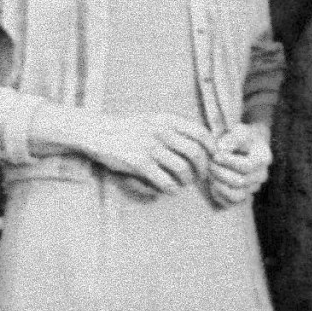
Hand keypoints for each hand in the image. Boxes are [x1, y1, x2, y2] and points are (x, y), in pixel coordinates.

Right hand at [70, 110, 214, 197]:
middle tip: (201, 176)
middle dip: (203, 168)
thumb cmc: (129, 129)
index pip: (201, 134)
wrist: (97, 132)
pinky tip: (171, 190)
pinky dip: (172, 188)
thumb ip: (175, 128)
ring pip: (182, 169)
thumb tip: (203, 142)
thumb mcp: (154, 120)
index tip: (214, 159)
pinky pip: (164, 180)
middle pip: (196, 154)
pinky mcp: (138, 162)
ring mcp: (150, 147)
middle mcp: (161, 131)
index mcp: (167, 120)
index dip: (212, 149)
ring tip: (184, 183)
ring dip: (187, 180)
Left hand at [205, 123, 271, 206]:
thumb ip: (232, 138)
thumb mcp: (239, 131)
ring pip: (238, 195)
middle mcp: (261, 176)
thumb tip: (221, 148)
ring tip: (210, 174)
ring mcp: (253, 187)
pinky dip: (219, 195)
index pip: (247, 166)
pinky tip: (212, 183)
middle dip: (221, 173)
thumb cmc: (241, 136)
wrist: (246, 145)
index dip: (229, 162)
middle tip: (209, 164)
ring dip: (220, 185)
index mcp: (263, 159)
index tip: (215, 155)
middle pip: (241, 182)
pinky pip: (232, 203)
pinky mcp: (244, 195)